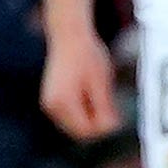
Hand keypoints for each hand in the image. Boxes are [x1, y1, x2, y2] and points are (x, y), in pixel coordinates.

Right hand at [39, 19, 118, 140]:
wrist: (70, 36)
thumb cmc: (87, 54)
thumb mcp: (101, 82)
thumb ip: (104, 108)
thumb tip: (111, 128)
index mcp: (63, 102)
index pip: (86, 131)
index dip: (104, 127)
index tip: (117, 116)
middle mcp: (52, 106)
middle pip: (79, 131)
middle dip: (97, 124)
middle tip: (112, 107)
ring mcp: (50, 104)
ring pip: (75, 126)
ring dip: (90, 118)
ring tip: (100, 97)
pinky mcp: (52, 101)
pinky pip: (71, 117)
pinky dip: (83, 112)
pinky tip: (91, 95)